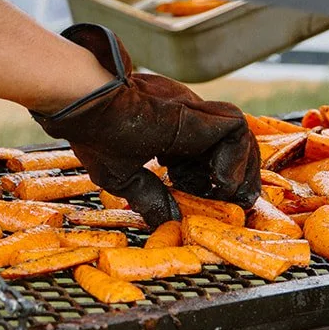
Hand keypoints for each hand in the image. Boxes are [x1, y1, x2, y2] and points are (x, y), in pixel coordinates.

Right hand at [31, 24, 259, 228]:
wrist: (89, 106)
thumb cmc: (95, 134)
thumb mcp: (123, 178)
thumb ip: (149, 197)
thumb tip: (168, 222)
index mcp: (167, 132)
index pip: (205, 155)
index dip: (211, 179)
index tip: (201, 199)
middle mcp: (187, 119)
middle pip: (229, 146)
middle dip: (236, 177)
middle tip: (228, 202)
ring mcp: (195, 113)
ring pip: (239, 137)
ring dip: (239, 169)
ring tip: (222, 192)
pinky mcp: (201, 113)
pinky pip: (236, 132)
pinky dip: (234, 159)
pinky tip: (216, 179)